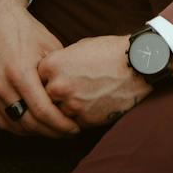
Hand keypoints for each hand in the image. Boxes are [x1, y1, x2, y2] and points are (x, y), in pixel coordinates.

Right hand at [0, 0, 80, 138]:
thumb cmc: (26, 30)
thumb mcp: (49, 47)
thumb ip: (59, 74)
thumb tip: (76, 96)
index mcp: (20, 72)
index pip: (43, 112)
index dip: (61, 125)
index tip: (75, 128)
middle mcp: (1, 84)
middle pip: (29, 123)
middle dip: (52, 132)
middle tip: (68, 132)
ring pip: (14, 125)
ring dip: (36, 132)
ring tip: (54, 130)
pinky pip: (1, 120)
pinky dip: (19, 127)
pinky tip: (34, 124)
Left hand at [38, 35, 152, 128]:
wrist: (136, 64)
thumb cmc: (109, 51)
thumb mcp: (78, 48)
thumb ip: (60, 63)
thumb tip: (50, 75)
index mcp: (51, 64)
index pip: (36, 78)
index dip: (45, 80)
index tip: (53, 79)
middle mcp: (57, 86)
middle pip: (44, 99)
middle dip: (53, 97)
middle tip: (67, 92)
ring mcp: (70, 104)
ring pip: (58, 114)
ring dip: (66, 109)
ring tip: (82, 98)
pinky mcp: (85, 119)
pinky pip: (74, 123)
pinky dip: (80, 118)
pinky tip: (92, 105)